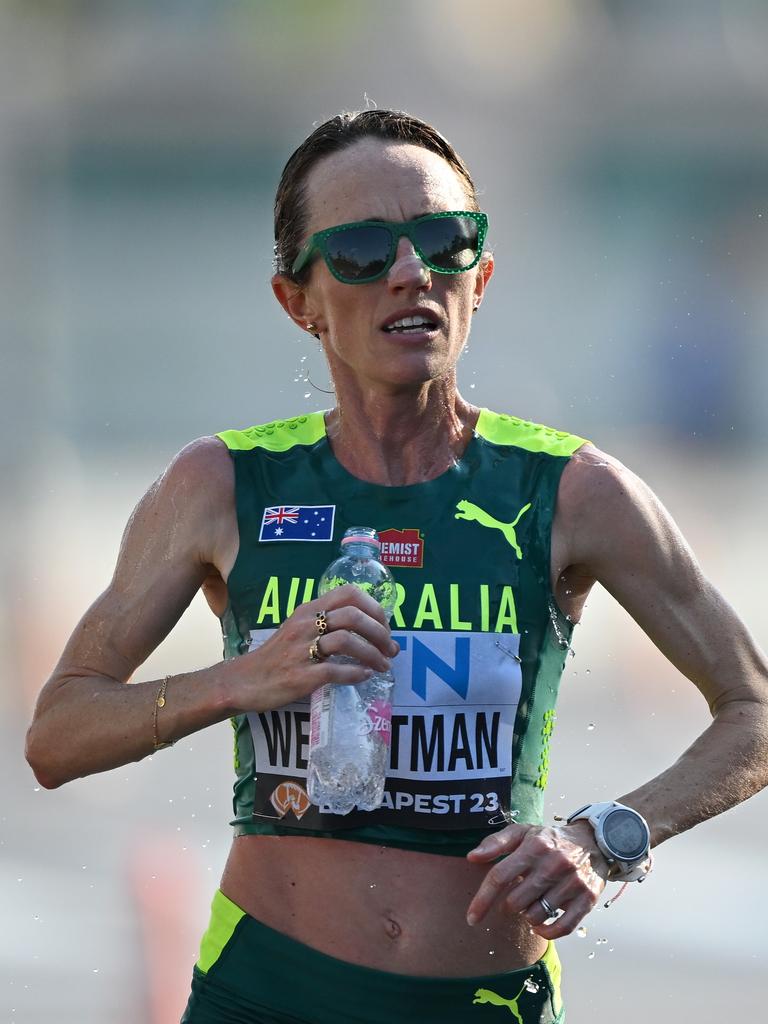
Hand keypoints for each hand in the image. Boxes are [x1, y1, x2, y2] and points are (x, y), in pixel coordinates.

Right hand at [225, 584, 399, 713]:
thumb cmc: (277, 655)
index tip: (384, 626)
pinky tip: (364, 676)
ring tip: (383, 665)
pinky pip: (335, 671)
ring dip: (373, 654)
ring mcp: (302, 650)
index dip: (374, 608)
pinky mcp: (301, 676)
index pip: (349, 593)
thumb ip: (326, 621)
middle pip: (353, 616)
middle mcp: (306, 624)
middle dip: (380, 633)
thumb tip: (367, 625)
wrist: (245, 681)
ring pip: (347, 641)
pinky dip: (356, 674)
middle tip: (390, 649)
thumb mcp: (299, 627)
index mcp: (309, 609)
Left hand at [465, 821, 607, 938]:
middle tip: (516, 896)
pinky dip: (546, 932)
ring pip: (536, 916)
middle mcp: (553, 864)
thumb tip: (471, 857)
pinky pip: (562, 928)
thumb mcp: (522, 832)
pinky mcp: (587, 898)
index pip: (500, 876)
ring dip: (527, 915)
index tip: (471, 918)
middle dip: (509, 904)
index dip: (482, 900)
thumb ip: (495, 843)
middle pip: (515, 901)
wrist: (592, 841)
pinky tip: (540, 925)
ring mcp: (572, 882)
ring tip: (532, 902)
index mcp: (533, 846)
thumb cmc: (549, 839)